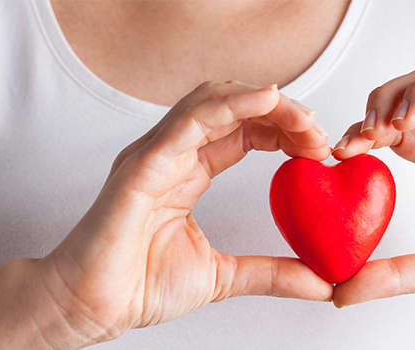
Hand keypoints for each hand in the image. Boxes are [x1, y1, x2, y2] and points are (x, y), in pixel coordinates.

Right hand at [40, 81, 333, 346]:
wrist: (92, 306)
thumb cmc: (139, 286)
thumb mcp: (223, 276)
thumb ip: (272, 273)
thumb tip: (323, 282)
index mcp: (187, 172)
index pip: (242, 131)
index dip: (283, 130)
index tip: (318, 147)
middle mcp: (172, 154)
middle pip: (233, 109)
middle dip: (281, 111)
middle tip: (318, 132)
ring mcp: (155, 154)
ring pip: (212, 101)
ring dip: (263, 102)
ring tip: (302, 117)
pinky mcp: (143, 164)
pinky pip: (190, 120)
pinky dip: (231, 104)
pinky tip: (267, 101)